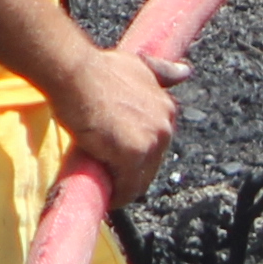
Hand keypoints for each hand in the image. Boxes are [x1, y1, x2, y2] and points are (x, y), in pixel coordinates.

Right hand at [43, 45, 187, 205]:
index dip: (140, 153)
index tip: (122, 159)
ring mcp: (151, 142)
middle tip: (110, 176)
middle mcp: (165, 126)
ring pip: (142, 178)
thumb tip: (186, 71)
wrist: (77, 74)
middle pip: (151, 163)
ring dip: (126, 187)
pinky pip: (128, 187)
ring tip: (107, 190)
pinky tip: (106, 198)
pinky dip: (118, 195)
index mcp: (167, 108)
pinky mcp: (133, 155)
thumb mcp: (139, 66)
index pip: (157, 143)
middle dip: (133, 172)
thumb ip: (163, 72)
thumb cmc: (98, 70)